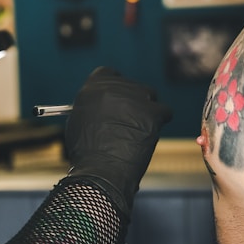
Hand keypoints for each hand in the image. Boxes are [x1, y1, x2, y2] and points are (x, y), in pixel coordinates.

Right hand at [63, 67, 171, 218]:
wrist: (101, 170)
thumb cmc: (86, 152)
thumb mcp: (78, 120)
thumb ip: (91, 106)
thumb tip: (102, 105)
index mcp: (93, 87)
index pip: (108, 74)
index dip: (113, 87)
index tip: (115, 99)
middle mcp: (115, 87)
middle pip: (131, 86)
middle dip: (131, 101)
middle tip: (129, 119)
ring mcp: (135, 99)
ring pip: (149, 97)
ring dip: (146, 110)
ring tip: (137, 130)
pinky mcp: (152, 112)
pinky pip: (164, 111)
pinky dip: (160, 120)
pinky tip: (151, 132)